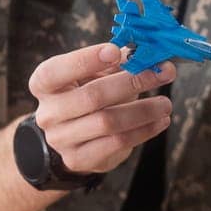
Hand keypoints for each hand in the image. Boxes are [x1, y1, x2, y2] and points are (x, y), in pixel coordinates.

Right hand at [27, 42, 174, 174]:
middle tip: (163, 73)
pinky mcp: (78, 159)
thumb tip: (148, 52)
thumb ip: (117, 60)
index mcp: (44, 84)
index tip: (116, 51)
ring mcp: (61, 139)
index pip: (56, 71)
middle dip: (133, 82)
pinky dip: (143, 131)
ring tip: (166, 103)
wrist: (73, 138)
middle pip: (92, 96)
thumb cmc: (87, 94)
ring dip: (144, 110)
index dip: (85, 60)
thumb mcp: (95, 73)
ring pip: (108, 122)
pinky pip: (117, 143)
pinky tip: (160, 121)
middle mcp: (48, 113)